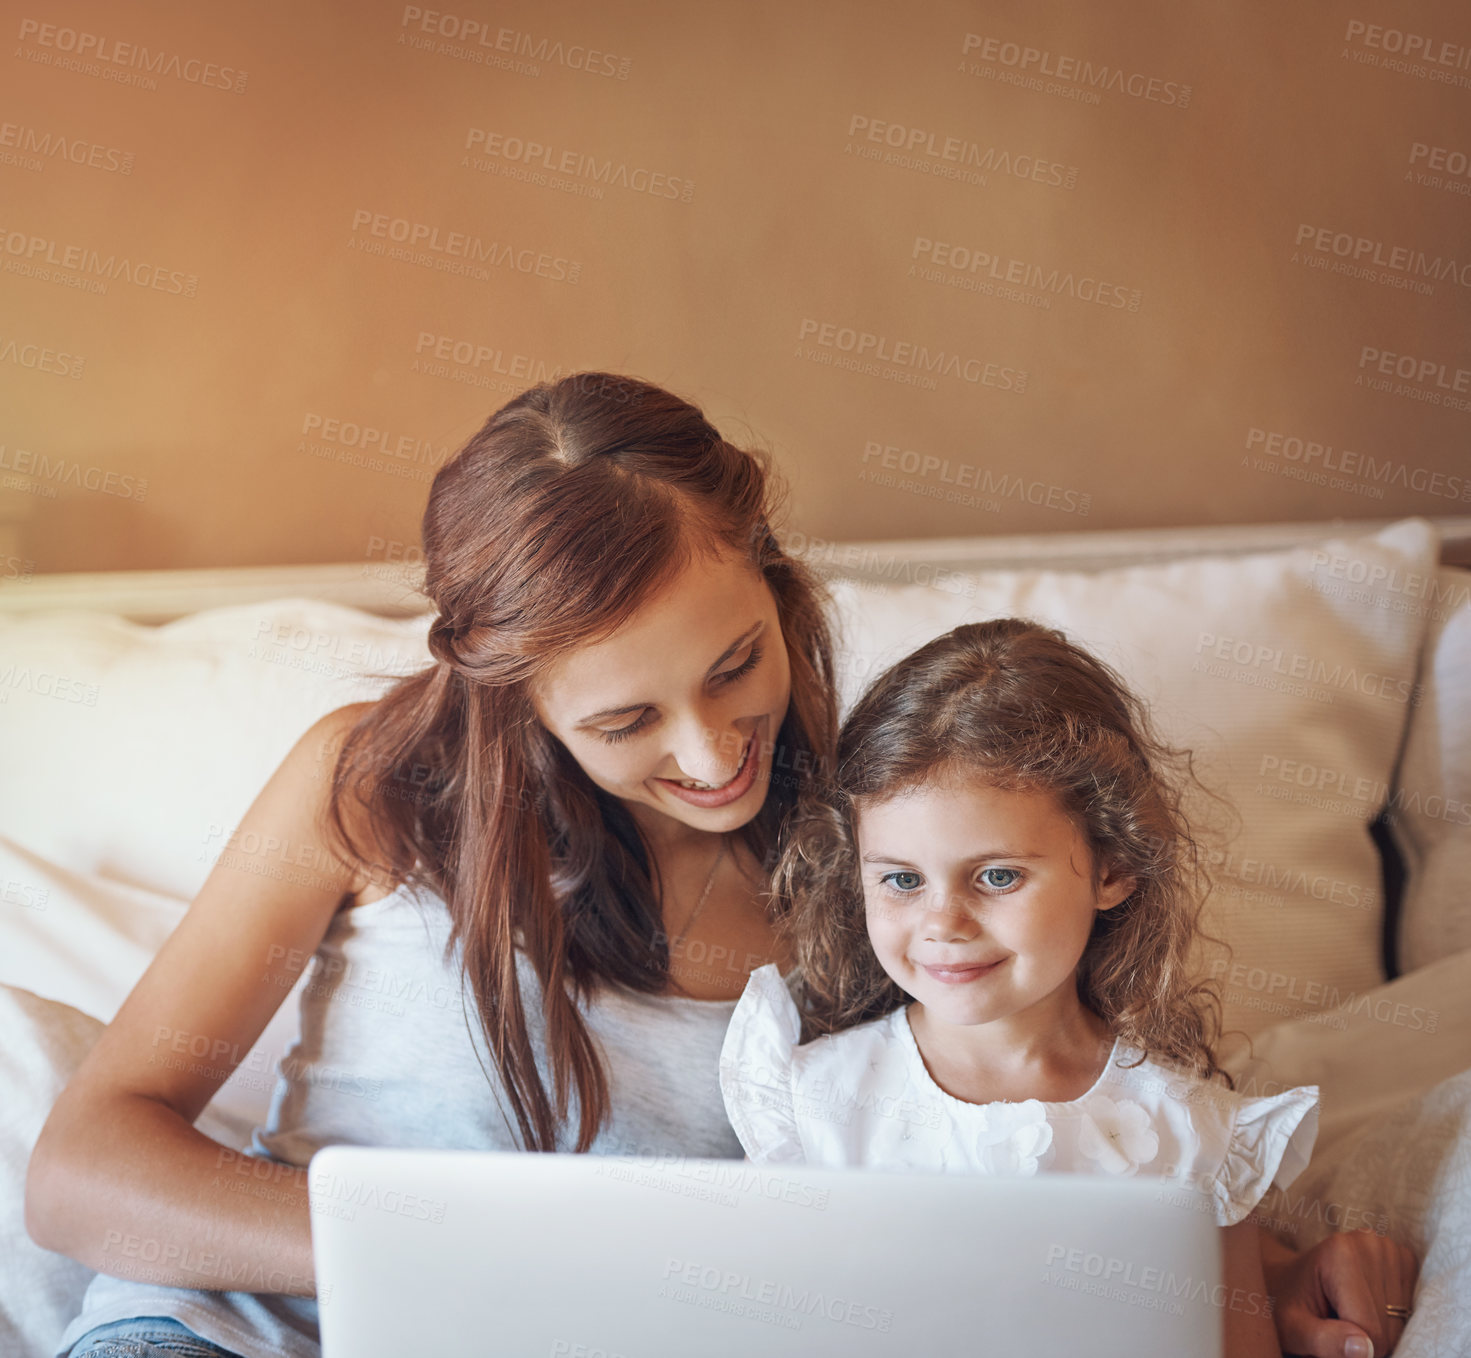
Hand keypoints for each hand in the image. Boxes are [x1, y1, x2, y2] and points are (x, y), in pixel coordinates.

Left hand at [1269, 1228, 1418, 1356]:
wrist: (1289, 1277)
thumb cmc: (1286, 1304)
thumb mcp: (1292, 1328)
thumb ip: (1324, 1341)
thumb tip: (1364, 1350)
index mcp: (1339, 1254)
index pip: (1371, 1330)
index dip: (1354, 1351)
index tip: (1330, 1341)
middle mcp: (1369, 1244)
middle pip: (1389, 1326)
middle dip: (1366, 1340)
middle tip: (1335, 1325)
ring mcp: (1389, 1248)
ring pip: (1402, 1321)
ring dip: (1379, 1330)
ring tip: (1346, 1313)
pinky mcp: (1403, 1257)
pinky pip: (1412, 1306)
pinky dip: (1392, 1316)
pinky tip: (1366, 1304)